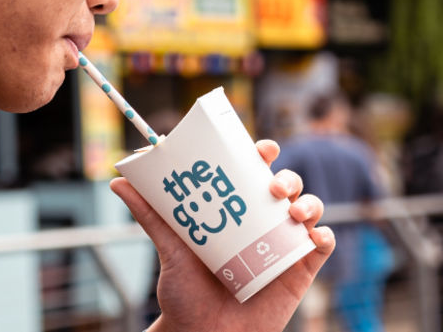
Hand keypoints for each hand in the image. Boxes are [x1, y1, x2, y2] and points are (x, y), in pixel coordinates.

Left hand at [110, 139, 334, 331]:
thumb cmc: (184, 295)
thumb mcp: (170, 251)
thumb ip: (151, 217)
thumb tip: (119, 181)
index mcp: (237, 211)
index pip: (255, 172)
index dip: (264, 154)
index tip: (261, 148)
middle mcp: (264, 222)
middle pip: (287, 186)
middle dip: (288, 177)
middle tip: (274, 186)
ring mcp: (285, 245)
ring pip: (310, 209)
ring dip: (309, 202)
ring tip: (293, 212)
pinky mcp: (300, 270)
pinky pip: (322, 246)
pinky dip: (323, 235)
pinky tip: (312, 236)